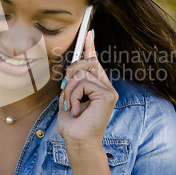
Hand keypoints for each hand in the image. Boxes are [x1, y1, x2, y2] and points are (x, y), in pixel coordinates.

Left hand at [57, 30, 118, 146]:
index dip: (90, 46)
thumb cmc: (72, 125)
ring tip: (72, 106)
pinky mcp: (107, 94)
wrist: (78, 142)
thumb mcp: (68, 98)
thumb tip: (71, 68)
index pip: (94, 61)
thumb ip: (71, 83)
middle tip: (66, 91)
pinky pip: (83, 83)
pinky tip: (77, 109)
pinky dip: (74, 96)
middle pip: (86, 62)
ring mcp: (108, 90)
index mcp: (97, 86)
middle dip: (71, 73)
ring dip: (69, 90)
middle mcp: (105, 86)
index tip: (88, 32)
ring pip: (81, 72)